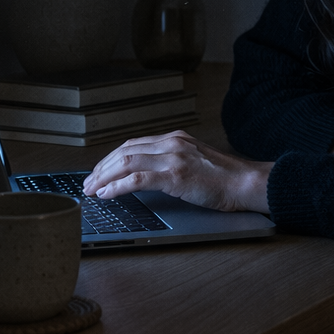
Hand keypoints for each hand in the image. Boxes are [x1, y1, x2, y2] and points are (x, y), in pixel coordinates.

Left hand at [82, 130, 272, 213]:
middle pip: (125, 151)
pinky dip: (116, 187)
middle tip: (88, 183)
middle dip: (102, 168)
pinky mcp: (175, 175)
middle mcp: (172, 143)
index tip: (99, 172)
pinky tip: (107, 194)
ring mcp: (173, 157)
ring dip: (104, 177)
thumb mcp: (196, 162)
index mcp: (176, 139)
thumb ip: (173, 162)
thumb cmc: (225, 179)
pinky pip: (136, 179)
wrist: (246, 183)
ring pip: (126, 163)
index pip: (133, 145)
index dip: (111, 159)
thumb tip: (147, 176)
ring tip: (92, 190)